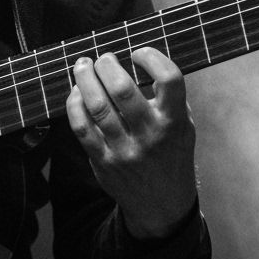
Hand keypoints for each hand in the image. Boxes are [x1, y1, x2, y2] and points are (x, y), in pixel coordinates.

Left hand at [66, 48, 197, 239]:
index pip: (169, 79)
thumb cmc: (171, 155)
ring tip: (83, 65)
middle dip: (107, 65)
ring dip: (85, 78)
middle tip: (104, 58)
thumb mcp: (184, 127)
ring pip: (97, 106)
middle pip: (122, 89)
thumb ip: (169, 98)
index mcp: (174, 122)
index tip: (138, 53)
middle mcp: (150, 135)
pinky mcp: (102, 161)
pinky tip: (76, 92)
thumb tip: (142, 62)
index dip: (152, 57)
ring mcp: (124, 150)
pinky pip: (81, 128)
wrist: (162, 205)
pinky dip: (74, 104)